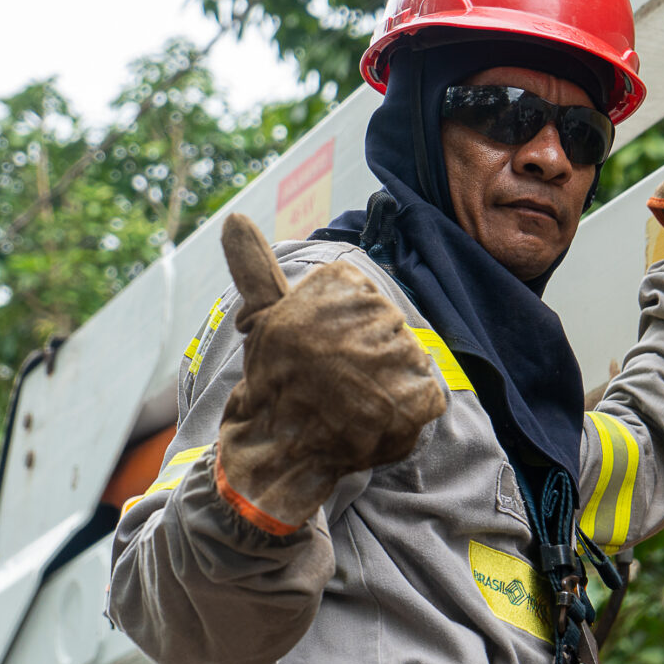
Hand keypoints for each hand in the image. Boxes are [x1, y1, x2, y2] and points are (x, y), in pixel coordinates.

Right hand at [212, 215, 446, 533]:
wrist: (276, 448)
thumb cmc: (274, 379)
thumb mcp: (265, 314)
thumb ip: (257, 266)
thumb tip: (234, 216)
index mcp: (340, 288)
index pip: (373, 304)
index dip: (350, 335)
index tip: (321, 354)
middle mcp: (367, 316)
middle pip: (396, 332)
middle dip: (371, 361)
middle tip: (337, 384)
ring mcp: (393, 360)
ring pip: (413, 362)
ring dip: (389, 387)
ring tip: (352, 402)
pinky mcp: (413, 401)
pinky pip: (430, 398)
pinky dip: (409, 414)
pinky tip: (375, 419)